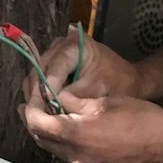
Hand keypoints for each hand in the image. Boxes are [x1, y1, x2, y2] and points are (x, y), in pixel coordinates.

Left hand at [21, 89, 162, 162]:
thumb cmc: (146, 122)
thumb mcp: (109, 102)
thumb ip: (78, 101)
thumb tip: (58, 97)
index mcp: (78, 135)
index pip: (37, 123)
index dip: (30, 108)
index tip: (31, 95)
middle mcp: (76, 157)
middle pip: (42, 139)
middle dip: (34, 120)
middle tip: (32, 103)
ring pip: (56, 150)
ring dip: (50, 132)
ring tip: (51, 113)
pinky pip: (72, 158)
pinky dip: (66, 143)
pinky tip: (74, 130)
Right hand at [22, 29, 143, 110]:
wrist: (127, 79)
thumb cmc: (118, 84)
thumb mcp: (97, 92)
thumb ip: (73, 98)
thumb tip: (49, 107)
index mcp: (75, 45)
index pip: (54, 67)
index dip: (46, 90)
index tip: (42, 112)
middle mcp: (61, 43)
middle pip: (39, 70)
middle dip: (36, 95)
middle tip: (35, 119)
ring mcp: (55, 51)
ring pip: (35, 74)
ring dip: (35, 95)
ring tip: (37, 117)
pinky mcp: (53, 61)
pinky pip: (39, 77)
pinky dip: (39, 93)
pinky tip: (41, 110)